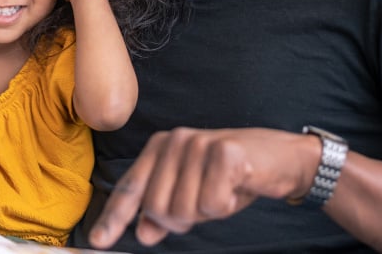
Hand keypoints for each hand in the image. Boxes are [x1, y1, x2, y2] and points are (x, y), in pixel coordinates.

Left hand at [88, 127, 317, 248]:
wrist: (283, 158)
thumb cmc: (235, 176)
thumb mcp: (195, 194)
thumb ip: (165, 211)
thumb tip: (143, 232)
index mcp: (161, 147)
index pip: (132, 188)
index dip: (114, 218)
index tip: (98, 241)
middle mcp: (174, 141)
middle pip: (157, 208)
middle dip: (181, 220)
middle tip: (207, 202)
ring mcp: (198, 144)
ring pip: (182, 209)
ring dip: (206, 213)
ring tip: (224, 191)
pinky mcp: (223, 152)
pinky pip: (211, 204)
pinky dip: (227, 206)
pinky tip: (238, 187)